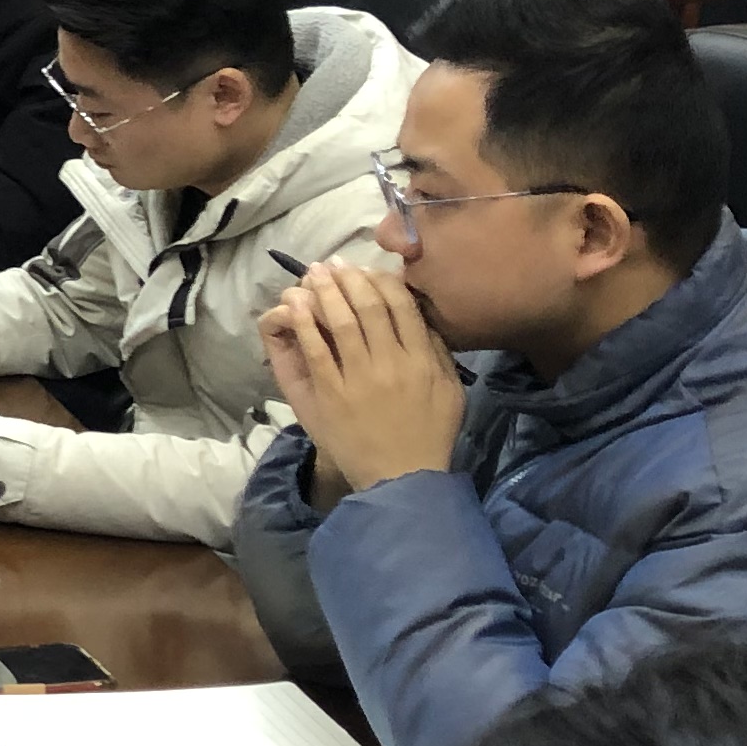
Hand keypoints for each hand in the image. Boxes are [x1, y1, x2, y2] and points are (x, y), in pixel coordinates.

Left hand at [258, 263, 463, 502]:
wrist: (402, 480)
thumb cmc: (430, 435)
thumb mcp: (451, 391)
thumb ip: (439, 351)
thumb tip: (422, 315)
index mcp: (423, 359)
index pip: (402, 304)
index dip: (381, 279)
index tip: (366, 269)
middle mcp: (391, 363)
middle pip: (367, 306)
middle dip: (348, 278)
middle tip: (334, 265)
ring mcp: (358, 379)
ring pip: (339, 322)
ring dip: (324, 292)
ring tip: (313, 275)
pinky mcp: (330, 396)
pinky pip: (314, 351)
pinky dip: (303, 323)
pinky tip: (295, 304)